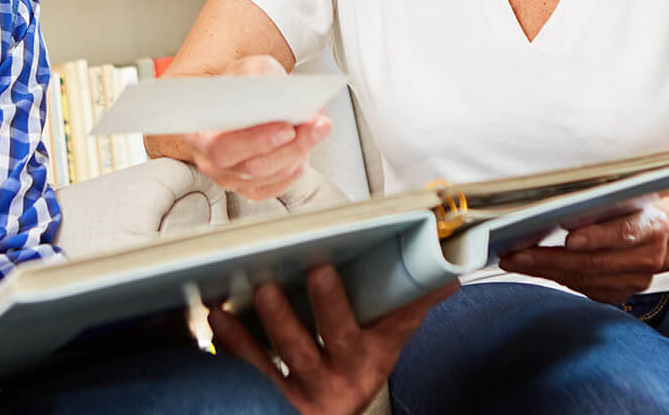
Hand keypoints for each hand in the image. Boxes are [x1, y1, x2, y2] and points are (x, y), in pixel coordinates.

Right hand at [177, 55, 331, 200]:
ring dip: (299, 152)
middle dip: (289, 147)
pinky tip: (307, 145)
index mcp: (197, 131)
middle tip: (315, 125)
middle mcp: (209, 161)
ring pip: (270, 175)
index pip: (221, 146)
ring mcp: (229, 178)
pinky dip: (297, 165)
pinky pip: (278, 185)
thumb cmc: (239, 86)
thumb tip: (285, 96)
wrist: (241, 99)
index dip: (255, 141)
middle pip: (251, 167)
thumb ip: (263, 77)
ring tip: (319, 127)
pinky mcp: (250, 187)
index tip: (286, 128)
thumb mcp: (250, 69)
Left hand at [210, 265, 454, 414]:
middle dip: (330, 305)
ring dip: (274, 321)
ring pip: (290, 356)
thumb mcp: (384, 345)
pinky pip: (253, 371)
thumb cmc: (352, 370)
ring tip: (259, 290)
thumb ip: (410, 308)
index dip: (392, 299)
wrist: (326, 414)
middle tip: (320, 270)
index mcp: (371, 359)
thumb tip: (449, 274)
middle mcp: (341, 377)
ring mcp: (306, 392)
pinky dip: (235, 343)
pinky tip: (219, 316)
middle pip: (336, 338)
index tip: (372, 268)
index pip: (390, 325)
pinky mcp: (273, 402)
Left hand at [499, 201, 668, 305]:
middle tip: (517, 254)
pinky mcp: (622, 293)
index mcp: (652, 225)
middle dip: (551, 259)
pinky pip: (585, 288)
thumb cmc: (638, 208)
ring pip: (586, 278)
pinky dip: (557, 278)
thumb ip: (603, 202)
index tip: (568, 238)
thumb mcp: (629, 195)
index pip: (623, 233)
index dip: (596, 237)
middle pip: (595, 262)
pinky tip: (534, 269)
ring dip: (546, 271)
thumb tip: (563, 208)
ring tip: (515, 261)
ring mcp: (636, 280)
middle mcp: (647, 257)